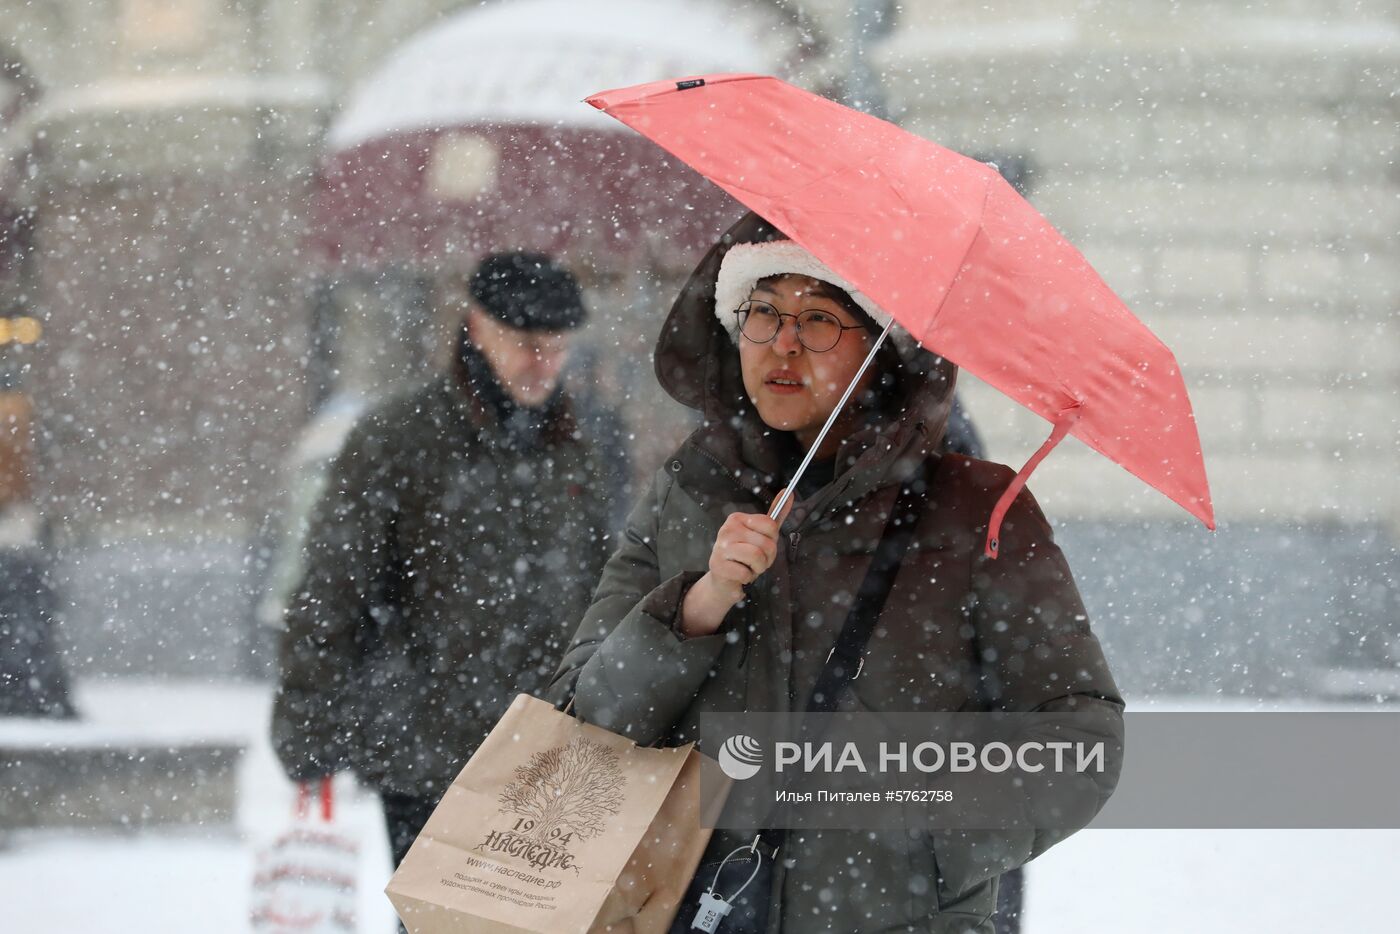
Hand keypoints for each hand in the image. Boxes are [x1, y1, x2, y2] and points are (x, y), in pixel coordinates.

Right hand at [679, 492, 792, 637]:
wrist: (722, 580)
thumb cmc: (743, 556)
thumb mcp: (760, 534)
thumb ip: (775, 516)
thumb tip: (789, 493)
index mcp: (737, 519)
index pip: (771, 525)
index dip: (772, 540)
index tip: (762, 545)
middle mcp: (728, 529)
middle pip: (767, 543)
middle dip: (767, 558)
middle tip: (755, 561)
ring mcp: (721, 547)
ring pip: (757, 557)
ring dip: (758, 568)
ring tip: (749, 568)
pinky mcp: (718, 565)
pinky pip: (746, 572)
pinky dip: (747, 578)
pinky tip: (739, 575)